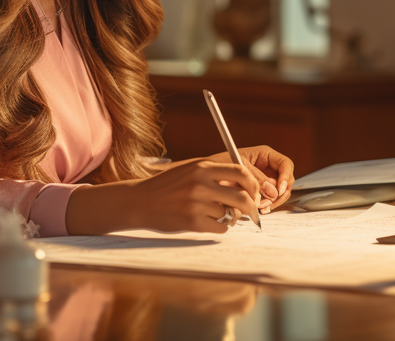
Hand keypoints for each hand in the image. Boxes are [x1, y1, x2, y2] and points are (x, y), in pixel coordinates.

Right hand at [128, 159, 260, 233]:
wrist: (139, 201)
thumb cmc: (166, 187)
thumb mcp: (189, 171)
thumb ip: (213, 175)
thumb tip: (245, 187)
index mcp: (202, 167)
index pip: (240, 172)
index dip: (253, 184)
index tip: (254, 192)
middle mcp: (201, 183)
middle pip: (242, 197)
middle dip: (251, 207)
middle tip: (252, 213)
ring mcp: (197, 203)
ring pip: (230, 214)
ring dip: (229, 218)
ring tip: (216, 215)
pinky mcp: (193, 221)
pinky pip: (221, 228)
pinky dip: (219, 227)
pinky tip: (207, 222)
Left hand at [206, 145, 294, 212]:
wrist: (205, 176)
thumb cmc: (218, 164)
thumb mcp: (238, 167)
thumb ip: (255, 177)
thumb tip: (273, 191)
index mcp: (265, 155)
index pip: (285, 164)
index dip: (285, 176)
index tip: (279, 189)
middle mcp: (267, 168)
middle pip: (285, 181)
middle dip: (279, 194)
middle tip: (266, 203)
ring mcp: (265, 181)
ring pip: (279, 193)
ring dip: (272, 202)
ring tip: (260, 207)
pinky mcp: (260, 194)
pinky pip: (270, 201)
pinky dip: (267, 206)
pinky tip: (259, 210)